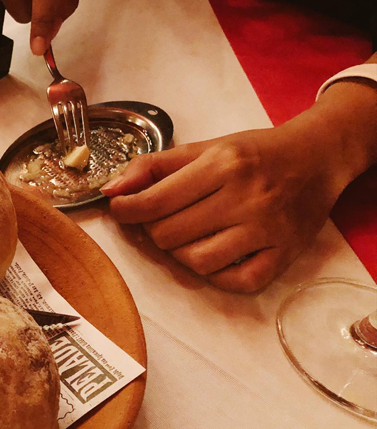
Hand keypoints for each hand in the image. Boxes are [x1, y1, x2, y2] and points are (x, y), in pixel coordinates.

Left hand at [100, 127, 351, 293]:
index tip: (121, 210)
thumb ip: (153, 166)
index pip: (155, 201)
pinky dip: (216, 275)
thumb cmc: (254, 153)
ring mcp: (267, 229)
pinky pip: (236, 281)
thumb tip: (111, 190)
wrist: (318, 157)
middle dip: (154, 230)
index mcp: (222, 164)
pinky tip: (213, 255)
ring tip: (186, 236)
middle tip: (160, 219)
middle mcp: (246, 197)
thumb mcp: (204, 147)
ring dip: (180, 254)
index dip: (127, 210)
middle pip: (170, 234)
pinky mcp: (284, 254)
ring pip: (197, 262)